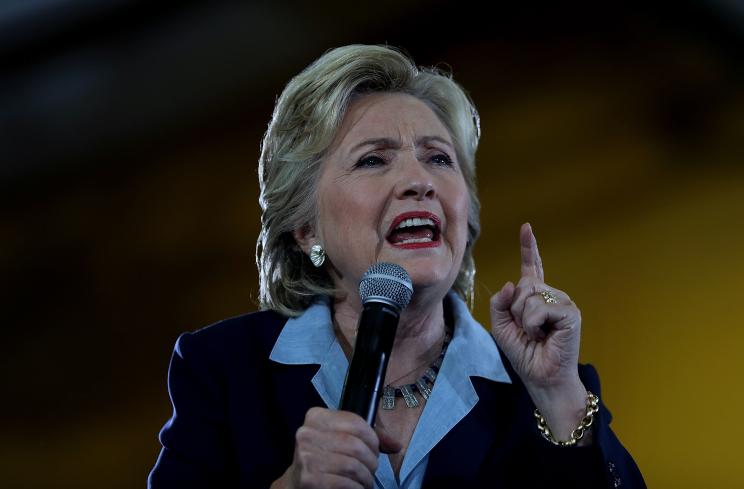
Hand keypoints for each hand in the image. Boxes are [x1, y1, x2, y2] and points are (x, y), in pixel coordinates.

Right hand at [272, 407, 400, 488]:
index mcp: (316, 417)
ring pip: (352, 465)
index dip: (373, 438)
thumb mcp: (341, 438)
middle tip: (371, 470)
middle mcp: (306, 434)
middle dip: (371, 461)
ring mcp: (305, 457)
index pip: (355, 422)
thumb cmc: (324, 458)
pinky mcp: (309, 479)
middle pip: (355, 445)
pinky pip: (345, 483)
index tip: (375, 449)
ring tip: (365, 481)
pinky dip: (356, 488)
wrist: (297, 482)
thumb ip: (368, 437)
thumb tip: (396, 444)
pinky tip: (356, 488)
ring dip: (366, 477)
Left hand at [490, 223, 588, 440]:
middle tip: (528, 331)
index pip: (532, 267)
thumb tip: (511, 283)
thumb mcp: (501, 327)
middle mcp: (551, 295)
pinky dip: (533, 324)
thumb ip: (499, 303)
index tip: (526, 228)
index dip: (529, 248)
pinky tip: (544, 335)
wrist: (541, 378)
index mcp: (535, 297)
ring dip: (524, 320)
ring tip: (537, 334)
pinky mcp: (570, 312)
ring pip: (529, 296)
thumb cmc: (525, 354)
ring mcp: (563, 302)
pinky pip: (539, 308)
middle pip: (522, 285)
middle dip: (515, 310)